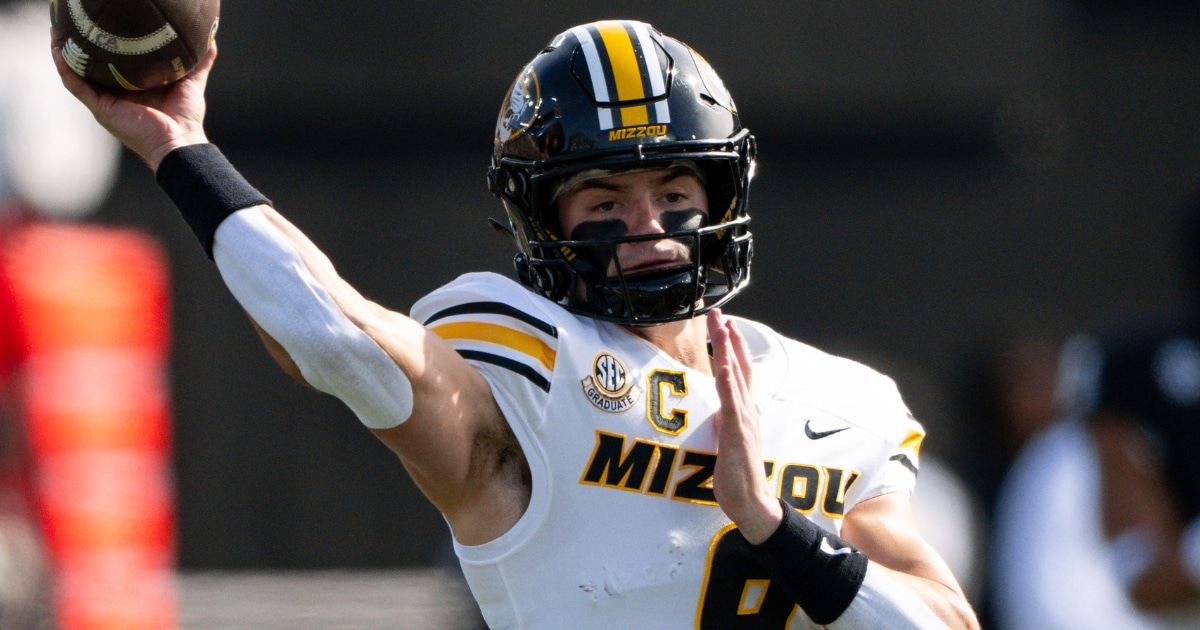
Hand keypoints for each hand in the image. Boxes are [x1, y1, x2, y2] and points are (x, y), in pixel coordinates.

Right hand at [51, 36, 215, 170]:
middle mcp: (116, 95)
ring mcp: (105, 102)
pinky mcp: (101, 108)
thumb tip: (211, 41)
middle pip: (92, 67)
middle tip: (74, 25)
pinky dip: (65, 68)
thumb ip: (200, 63)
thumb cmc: (186, 118)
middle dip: (80, 47)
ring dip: (65, 53)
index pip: (114, 65)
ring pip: (77, 73)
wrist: (180, 142)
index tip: (103, 28)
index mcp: (133, 89)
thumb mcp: (192, 83)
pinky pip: (76, 85)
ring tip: (57, 33)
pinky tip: (58, 50)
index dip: (106, 48)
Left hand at [708, 308, 782, 543]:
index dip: (733, 347)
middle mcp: (747, 411)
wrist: (753, 504)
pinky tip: (724, 367)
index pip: (739, 372)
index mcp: (744, 412)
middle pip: (739, 366)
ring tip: (723, 327)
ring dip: (728, 351)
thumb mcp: (727, 442)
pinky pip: (732, 406)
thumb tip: (718, 411)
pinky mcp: (737, 436)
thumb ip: (726, 423)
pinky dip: (728, 384)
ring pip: (736, 379)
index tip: (726, 323)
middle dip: (728, 338)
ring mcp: (743, 422)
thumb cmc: (739, 476)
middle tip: (719, 312)